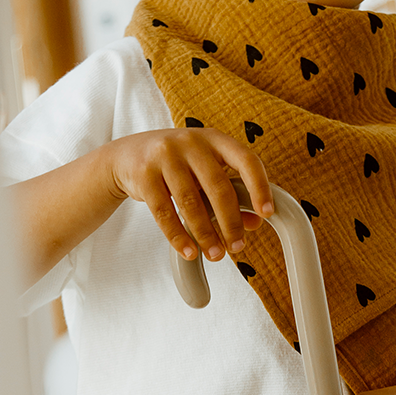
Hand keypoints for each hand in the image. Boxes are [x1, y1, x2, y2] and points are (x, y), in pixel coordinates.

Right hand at [108, 128, 273, 262]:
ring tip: (215, 255)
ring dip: (205, 234)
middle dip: (230, 222)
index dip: (260, 187)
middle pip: (218, 186)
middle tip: (237, 247)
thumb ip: (230, 194)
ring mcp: (165, 155)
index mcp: (215, 139)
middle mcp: (191, 142)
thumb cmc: (178, 166)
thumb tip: (254, 223)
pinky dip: (178, 235)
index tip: (267, 214)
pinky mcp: (144, 173)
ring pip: (191, 202)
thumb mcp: (205, 173)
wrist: (127, 156)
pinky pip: (164, 211)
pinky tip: (189, 251)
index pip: (246, 160)